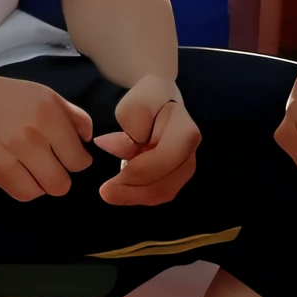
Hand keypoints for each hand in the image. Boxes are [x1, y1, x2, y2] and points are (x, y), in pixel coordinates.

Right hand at [0, 66, 104, 199]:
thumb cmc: (5, 97)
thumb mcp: (44, 95)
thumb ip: (72, 115)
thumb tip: (88, 140)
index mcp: (50, 112)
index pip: (80, 158)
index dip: (76, 162)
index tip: (65, 157)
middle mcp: (35, 132)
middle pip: (65, 179)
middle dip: (61, 176)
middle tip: (49, 166)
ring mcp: (14, 151)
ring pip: (46, 189)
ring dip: (43, 185)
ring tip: (33, 170)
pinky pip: (24, 193)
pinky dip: (26, 189)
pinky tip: (19, 175)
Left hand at [96, 75, 201, 205]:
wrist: (160, 99)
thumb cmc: (146, 101)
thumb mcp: (132, 107)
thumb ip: (127, 131)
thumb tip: (110, 148)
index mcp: (186, 133)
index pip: (162, 161)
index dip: (136, 174)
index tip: (109, 180)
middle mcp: (191, 154)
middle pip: (164, 185)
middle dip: (132, 193)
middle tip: (105, 192)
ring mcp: (187, 166)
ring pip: (163, 193)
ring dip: (135, 196)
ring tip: (112, 191)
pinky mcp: (178, 176)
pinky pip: (160, 192)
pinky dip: (140, 195)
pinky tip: (123, 189)